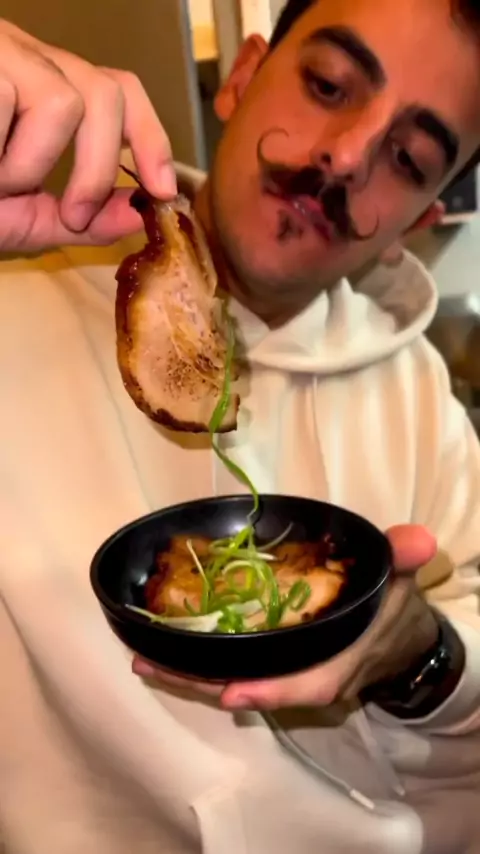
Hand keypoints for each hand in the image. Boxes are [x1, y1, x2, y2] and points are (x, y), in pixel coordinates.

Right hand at [0, 20, 176, 251]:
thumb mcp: (12, 214)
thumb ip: (74, 218)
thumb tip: (135, 214)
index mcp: (43, 91)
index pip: (118, 90)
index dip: (150, 136)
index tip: (163, 189)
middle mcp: (25, 59)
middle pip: (105, 90)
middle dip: (98, 167)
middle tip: (69, 214)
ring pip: (63, 101)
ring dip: (27, 165)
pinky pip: (12, 100)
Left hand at [132, 525, 439, 710]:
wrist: (396, 636)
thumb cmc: (392, 610)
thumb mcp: (399, 582)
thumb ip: (401, 559)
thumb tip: (414, 539)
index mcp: (336, 663)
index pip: (305, 684)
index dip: (270, 690)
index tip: (232, 692)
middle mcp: (303, 675)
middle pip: (250, 688)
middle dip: (203, 682)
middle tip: (149, 665)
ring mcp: (284, 670)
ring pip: (234, 679)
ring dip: (190, 673)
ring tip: (142, 659)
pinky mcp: (272, 661)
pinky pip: (234, 665)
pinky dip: (202, 660)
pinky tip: (167, 646)